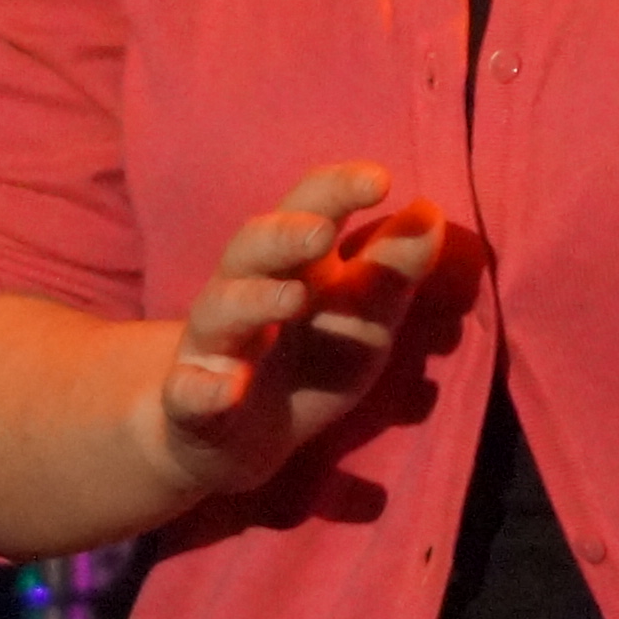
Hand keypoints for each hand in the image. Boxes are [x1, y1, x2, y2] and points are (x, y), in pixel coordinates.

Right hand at [144, 163, 453, 498]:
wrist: (241, 439)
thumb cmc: (311, 362)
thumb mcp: (364, 320)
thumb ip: (394, 271)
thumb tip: (429, 209)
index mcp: (293, 264)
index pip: (309, 209)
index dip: (339, 190)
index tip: (382, 180)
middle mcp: (244, 291)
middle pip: (252, 247)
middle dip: (284, 235)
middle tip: (322, 230)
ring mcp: (214, 346)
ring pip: (221, 311)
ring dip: (253, 300)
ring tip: (292, 298)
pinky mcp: (191, 402)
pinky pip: (189, 393)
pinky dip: (202, 390)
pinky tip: (225, 390)